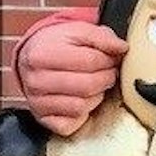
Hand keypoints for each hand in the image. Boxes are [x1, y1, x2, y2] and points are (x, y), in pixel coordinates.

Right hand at [16, 20, 125, 134]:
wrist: (33, 59)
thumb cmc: (57, 45)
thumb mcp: (77, 31)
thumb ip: (102, 37)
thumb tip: (121, 48)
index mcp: (41, 55)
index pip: (90, 61)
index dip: (109, 60)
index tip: (111, 58)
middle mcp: (35, 81)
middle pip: (88, 86)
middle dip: (106, 78)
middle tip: (107, 72)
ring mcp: (37, 102)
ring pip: (81, 106)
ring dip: (96, 96)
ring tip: (93, 84)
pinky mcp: (43, 119)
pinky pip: (72, 123)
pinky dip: (82, 113)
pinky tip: (81, 99)